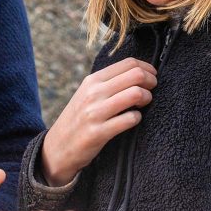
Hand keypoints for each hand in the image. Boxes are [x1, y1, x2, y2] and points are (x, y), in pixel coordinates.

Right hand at [43, 58, 157, 185]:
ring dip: (147, 99)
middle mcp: (93, 93)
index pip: (128, 63)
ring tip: (143, 105)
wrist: (57, 147)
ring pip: (136, 94)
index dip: (147, 68)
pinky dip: (137, 118)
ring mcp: (95, 112)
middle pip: (135, 75)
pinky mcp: (99, 132)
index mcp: (92, 80)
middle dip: (151, 82)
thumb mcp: (87, 94)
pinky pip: (130, 119)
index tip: (152, 76)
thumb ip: (108, 82)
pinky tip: (132, 120)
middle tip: (151, 90)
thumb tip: (138, 72)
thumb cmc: (79, 119)